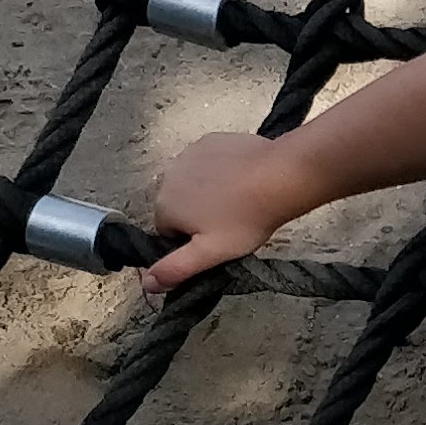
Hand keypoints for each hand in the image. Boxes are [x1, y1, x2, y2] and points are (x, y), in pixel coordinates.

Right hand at [143, 131, 305, 293]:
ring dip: (207, 193)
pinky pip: (206, 162)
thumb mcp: (210, 253)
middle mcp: (167, 175)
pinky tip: (241, 179)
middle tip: (229, 222)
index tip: (216, 239)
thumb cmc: (245, 218)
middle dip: (197, 215)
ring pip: (192, 183)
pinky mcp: (209, 141)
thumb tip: (147, 283)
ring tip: (237, 202)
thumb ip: (175, 269)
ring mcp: (188, 154)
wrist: (278, 176)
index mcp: (163, 205)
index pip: (168, 232)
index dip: (191, 240)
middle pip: (178, 205)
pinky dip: (219, 171)